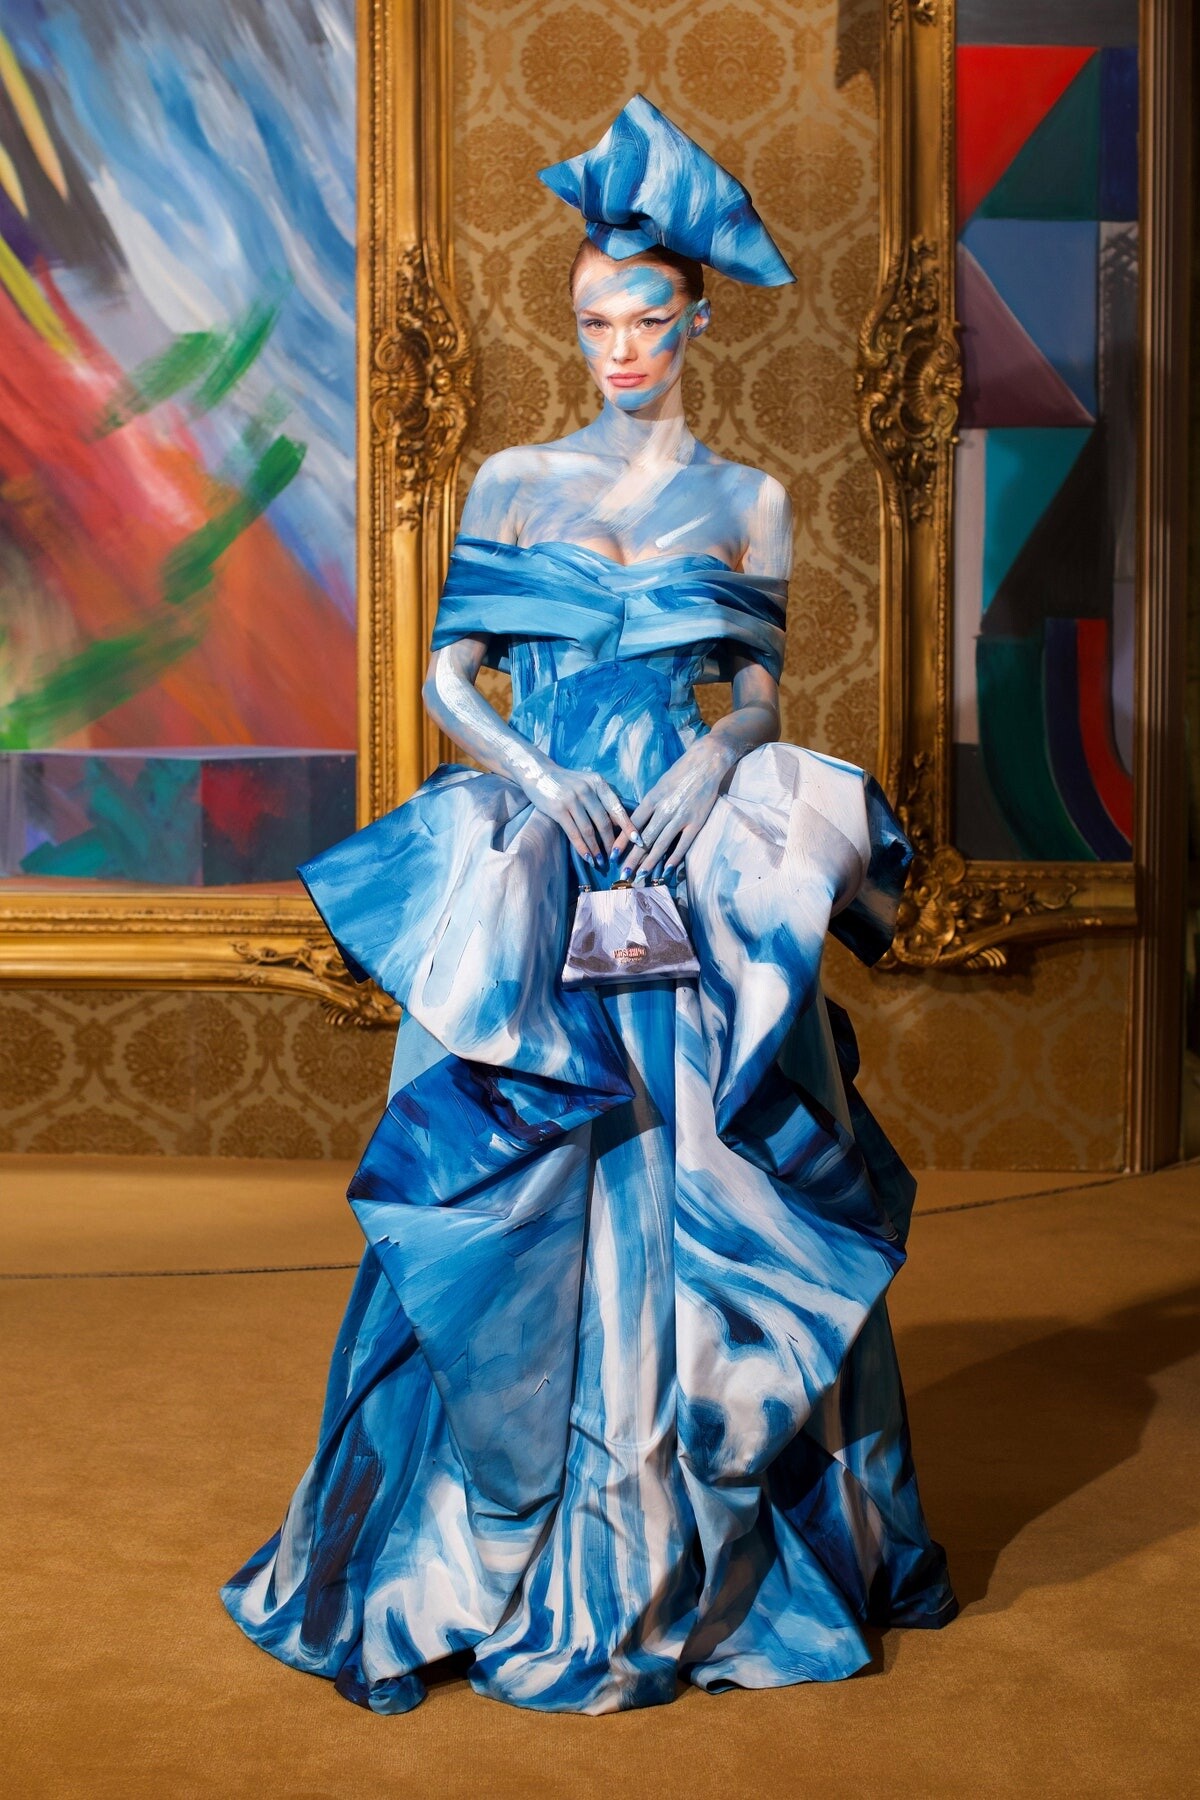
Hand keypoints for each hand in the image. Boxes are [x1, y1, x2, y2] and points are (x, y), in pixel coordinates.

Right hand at [517, 754, 634, 862]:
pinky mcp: (558, 808)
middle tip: (616, 857)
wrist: (539, 773)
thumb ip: (602, 799)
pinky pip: (574, 833)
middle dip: (611, 842)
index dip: (628, 827)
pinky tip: (587, 857)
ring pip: (589, 830)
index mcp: (599, 783)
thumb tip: (620, 824)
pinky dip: (582, 848)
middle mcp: (587, 789)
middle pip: (604, 822)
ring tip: (601, 861)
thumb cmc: (567, 782)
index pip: (617, 808)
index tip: (638, 842)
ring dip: (596, 849)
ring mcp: (572, 799)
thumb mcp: (588, 784)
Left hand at [615, 738, 736, 878]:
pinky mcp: (696, 822)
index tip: (613, 855)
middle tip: (623, 875)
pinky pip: (683, 844)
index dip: (622, 841)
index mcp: (652, 798)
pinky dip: (673, 859)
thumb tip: (634, 824)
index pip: (633, 824)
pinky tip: (665, 871)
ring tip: (640, 877)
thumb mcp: (658, 785)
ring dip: (649, 863)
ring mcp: (681, 817)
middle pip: (645, 839)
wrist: (705, 763)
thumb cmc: (679, 773)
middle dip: (632, 859)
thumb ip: (648, 805)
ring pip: (661, 844)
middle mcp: (664, 809)